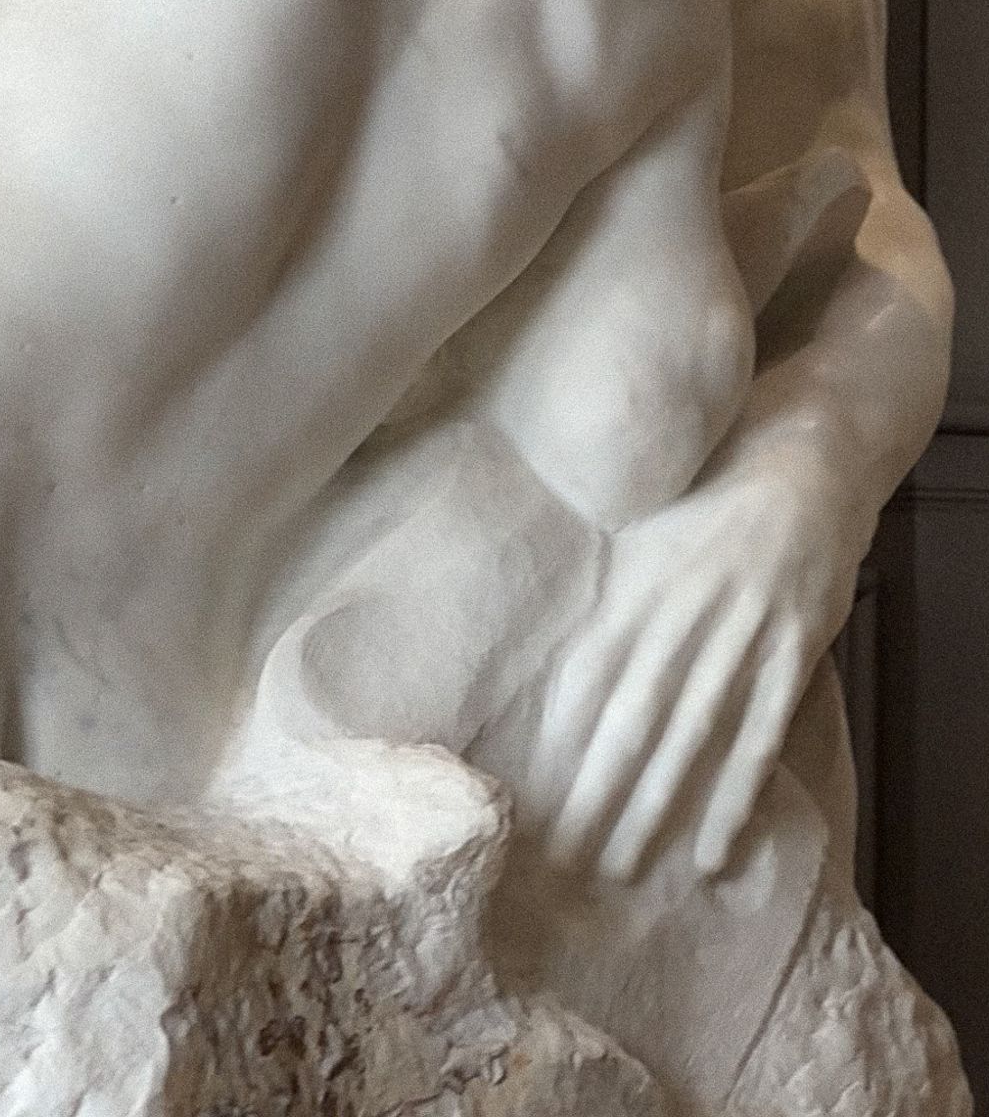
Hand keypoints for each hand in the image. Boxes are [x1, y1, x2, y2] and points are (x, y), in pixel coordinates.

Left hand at [524, 444, 869, 882]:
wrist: (801, 463)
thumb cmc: (709, 500)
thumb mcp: (644, 532)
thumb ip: (605, 593)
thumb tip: (550, 658)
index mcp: (637, 584)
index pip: (587, 675)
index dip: (559, 738)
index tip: (527, 790)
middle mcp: (682, 613)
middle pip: (631, 718)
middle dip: (595, 791)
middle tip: (563, 855)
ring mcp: (741, 635)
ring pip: (690, 738)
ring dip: (655, 807)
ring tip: (622, 866)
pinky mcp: (792, 653)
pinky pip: (759, 738)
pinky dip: (735, 797)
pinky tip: (713, 851)